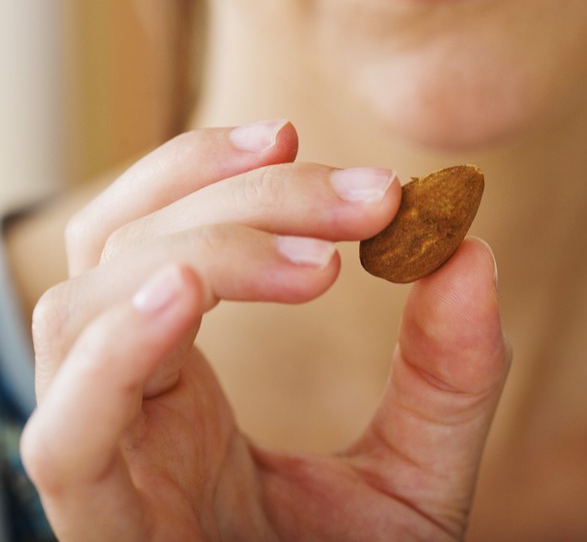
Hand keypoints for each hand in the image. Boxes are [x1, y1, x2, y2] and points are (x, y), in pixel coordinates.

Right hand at [20, 121, 509, 540]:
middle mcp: (134, 408)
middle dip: (243, 198)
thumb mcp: (423, 469)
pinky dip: (112, 351)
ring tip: (316, 264)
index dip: (209, 168)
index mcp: (187, 385)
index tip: (298, 132)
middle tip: (363, 203)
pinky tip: (187, 296)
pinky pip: (65, 433)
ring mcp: (112, 465)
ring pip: (82, 309)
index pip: (156, 235)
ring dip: (200, 252)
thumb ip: (453, 371)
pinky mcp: (105, 527)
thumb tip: (472, 250)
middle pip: (128, 246)